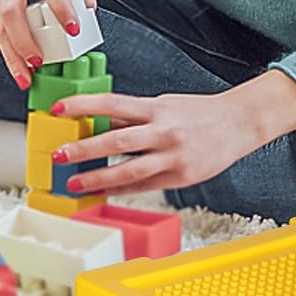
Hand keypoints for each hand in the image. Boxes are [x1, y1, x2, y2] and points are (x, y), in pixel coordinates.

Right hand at [0, 0, 96, 90]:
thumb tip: (89, 18)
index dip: (63, 10)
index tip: (74, 30)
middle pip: (13, 11)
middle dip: (24, 40)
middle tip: (40, 61)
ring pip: (1, 26)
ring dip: (12, 55)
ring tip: (26, 80)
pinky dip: (8, 53)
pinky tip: (19, 71)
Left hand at [49, 88, 260, 198]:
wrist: (238, 123)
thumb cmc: (196, 112)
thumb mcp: (162, 105)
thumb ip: (131, 116)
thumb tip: (94, 121)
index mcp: (155, 108)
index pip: (111, 103)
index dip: (82, 105)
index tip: (57, 109)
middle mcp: (163, 131)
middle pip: (116, 140)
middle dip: (84, 149)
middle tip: (58, 155)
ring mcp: (173, 156)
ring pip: (130, 169)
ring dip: (98, 177)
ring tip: (75, 183)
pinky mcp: (182, 177)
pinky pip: (145, 186)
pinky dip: (121, 189)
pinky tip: (102, 192)